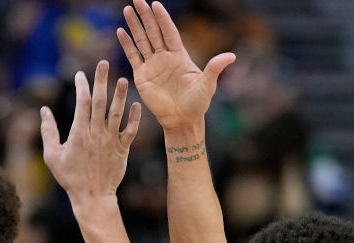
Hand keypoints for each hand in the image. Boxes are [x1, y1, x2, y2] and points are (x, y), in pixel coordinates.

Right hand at [40, 61, 140, 200]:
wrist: (93, 197)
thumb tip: (43, 110)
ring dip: (120, 95)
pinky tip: (137, 105)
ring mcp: (110, 141)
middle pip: (99, 102)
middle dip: (101, 81)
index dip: (82, 86)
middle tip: (104, 63)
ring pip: (116, 113)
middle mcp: (96, 134)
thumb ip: (48, 131)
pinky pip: (130, 131)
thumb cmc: (70, 178)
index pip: (82, 103)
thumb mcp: (52, 155)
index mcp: (79, 133)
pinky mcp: (122, 149)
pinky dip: (134, 118)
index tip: (80, 74)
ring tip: (123, 79)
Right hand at [117, 0, 234, 130]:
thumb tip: (231, 56)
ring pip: (142, 41)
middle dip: (145, 16)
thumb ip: (215, 68)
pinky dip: (127, 44)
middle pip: (153, 32)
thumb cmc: (197, 103)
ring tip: (127, 10)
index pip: (169, 32)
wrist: (182, 120)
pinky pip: (133, 57)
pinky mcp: (143, 76)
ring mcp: (153, 65)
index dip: (163, 19)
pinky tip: (121, 32)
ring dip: (134, 26)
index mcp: (180, 56)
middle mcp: (165, 57)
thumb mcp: (207, 85)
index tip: (156, 4)